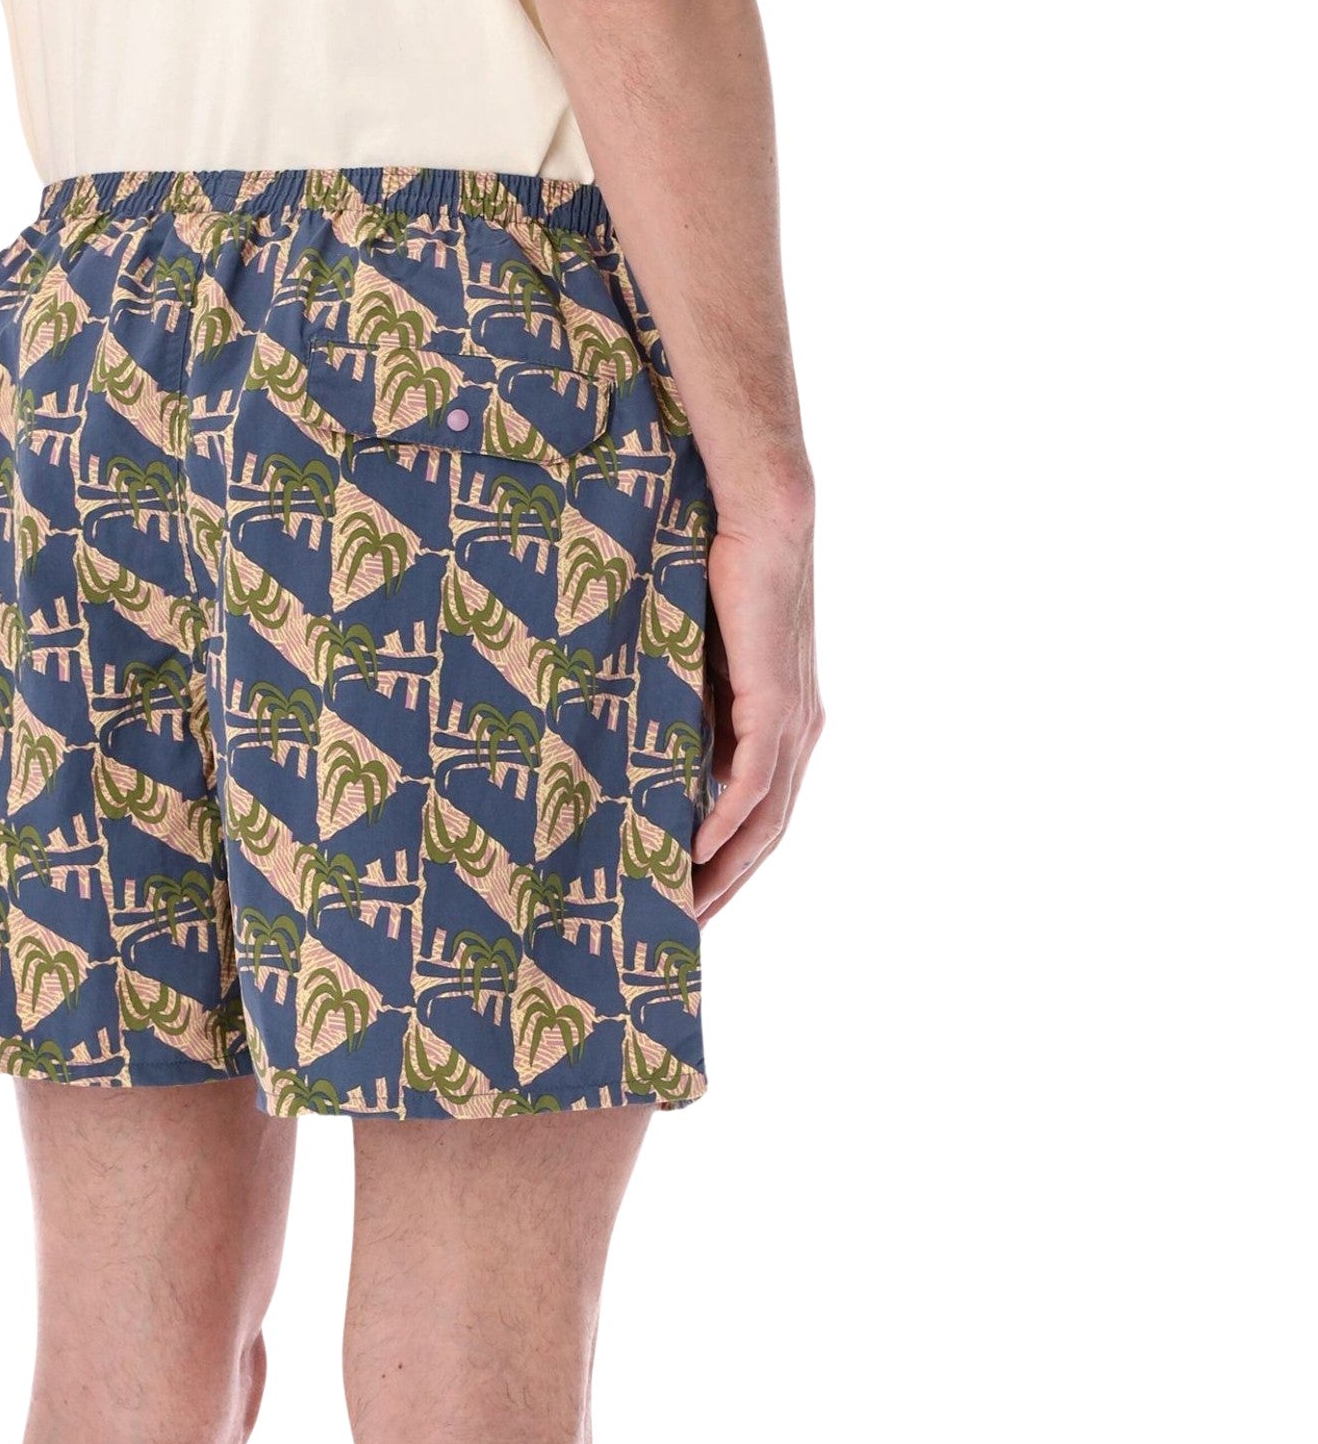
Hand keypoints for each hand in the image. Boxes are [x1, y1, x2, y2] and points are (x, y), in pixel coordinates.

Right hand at [694, 508, 823, 919]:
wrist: (760, 514)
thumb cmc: (722, 577)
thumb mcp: (696, 665)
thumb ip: (688, 715)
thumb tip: (646, 762)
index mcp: (781, 727)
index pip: (758, 816)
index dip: (726, 865)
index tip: (686, 901)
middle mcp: (798, 733)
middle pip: (765, 834)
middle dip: (724, 886)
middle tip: (679, 929)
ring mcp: (793, 720)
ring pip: (764, 819)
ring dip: (724, 869)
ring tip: (683, 906)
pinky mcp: (778, 700)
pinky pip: (754, 781)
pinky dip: (727, 822)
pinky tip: (696, 852)